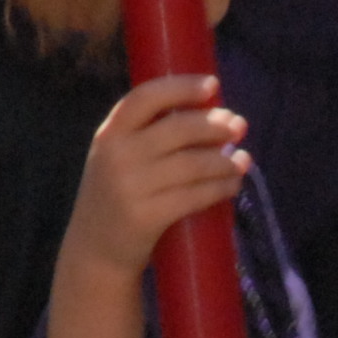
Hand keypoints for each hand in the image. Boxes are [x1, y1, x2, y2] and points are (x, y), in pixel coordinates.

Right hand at [62, 75, 249, 294]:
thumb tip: (216, 116)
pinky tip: (233, 184)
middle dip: (214, 125)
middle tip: (239, 126)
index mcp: (109, 134)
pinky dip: (220, 188)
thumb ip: (149, 135)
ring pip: (192, 164)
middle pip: (177, 129)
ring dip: (225, 160)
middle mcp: (117, 156)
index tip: (212, 85)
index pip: (145, 98)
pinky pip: (194, 196)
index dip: (181, 87)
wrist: (95, 252)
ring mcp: (130, 188)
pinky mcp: (146, 218)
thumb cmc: (117, 197)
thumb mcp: (118, 158)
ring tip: (242, 160)